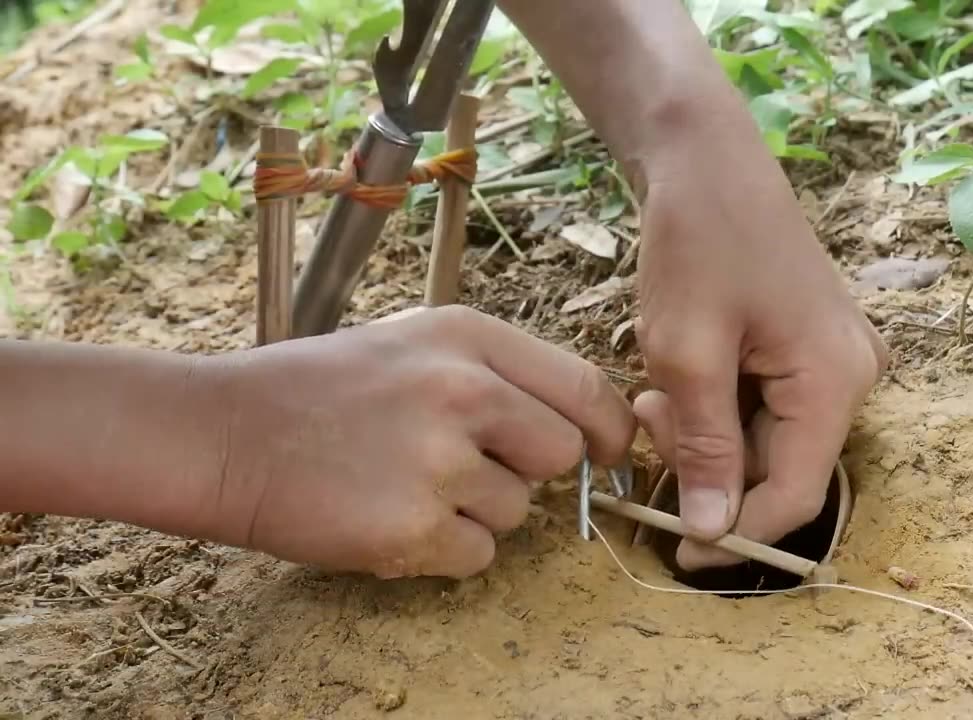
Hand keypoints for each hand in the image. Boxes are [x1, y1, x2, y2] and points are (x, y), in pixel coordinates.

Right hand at [203, 305, 635, 578]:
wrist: (223, 432)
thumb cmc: (319, 389)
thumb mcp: (412, 343)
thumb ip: (496, 375)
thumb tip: (576, 430)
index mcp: (467, 337)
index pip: (583, 386)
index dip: (608, 428)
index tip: (608, 452)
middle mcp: (462, 392)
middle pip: (560, 455)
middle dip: (528, 471)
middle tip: (465, 466)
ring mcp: (437, 461)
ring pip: (517, 512)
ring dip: (476, 511)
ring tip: (405, 483)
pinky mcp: (411, 527)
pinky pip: (478, 555)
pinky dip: (445, 549)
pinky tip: (392, 516)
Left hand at [631, 138, 887, 571]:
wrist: (706, 157)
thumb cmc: (696, 240)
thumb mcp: (687, 352)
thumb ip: (704, 447)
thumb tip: (712, 532)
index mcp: (836, 380)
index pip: (796, 495)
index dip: (737, 533)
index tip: (677, 549)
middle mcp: (855, 375)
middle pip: (784, 467)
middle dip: (710, 465)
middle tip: (651, 417)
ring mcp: (838, 359)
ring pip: (770, 439)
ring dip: (708, 432)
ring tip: (660, 382)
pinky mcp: (813, 346)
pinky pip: (769, 405)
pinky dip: (720, 405)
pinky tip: (685, 369)